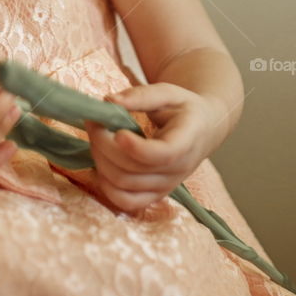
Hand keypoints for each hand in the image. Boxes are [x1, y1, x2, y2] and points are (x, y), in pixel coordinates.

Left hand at [83, 82, 223, 213]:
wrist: (202, 130)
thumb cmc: (184, 108)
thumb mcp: (169, 93)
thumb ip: (141, 95)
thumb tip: (109, 101)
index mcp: (187, 141)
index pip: (163, 154)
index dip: (136, 148)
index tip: (117, 132)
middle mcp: (178, 170)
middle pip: (132, 171)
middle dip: (104, 145)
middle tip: (93, 122)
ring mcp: (166, 186)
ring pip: (123, 186)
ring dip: (100, 161)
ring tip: (97, 137)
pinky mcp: (154, 196)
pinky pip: (126, 202)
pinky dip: (106, 185)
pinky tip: (101, 162)